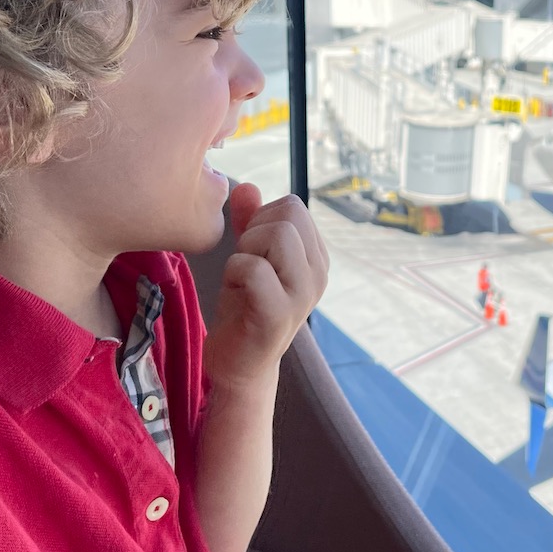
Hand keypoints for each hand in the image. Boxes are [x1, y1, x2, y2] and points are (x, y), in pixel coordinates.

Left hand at [206, 183, 328, 390]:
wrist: (238, 365)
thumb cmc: (244, 307)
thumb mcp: (248, 255)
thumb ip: (250, 221)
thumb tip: (246, 186)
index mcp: (316, 257)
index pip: (292, 206)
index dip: (262, 219)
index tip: (252, 252)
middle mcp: (319, 274)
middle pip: (289, 213)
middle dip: (254, 231)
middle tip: (244, 265)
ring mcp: (303, 295)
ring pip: (277, 235)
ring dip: (245, 252)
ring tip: (241, 280)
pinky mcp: (279, 314)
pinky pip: (254, 269)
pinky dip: (234, 273)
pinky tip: (234, 295)